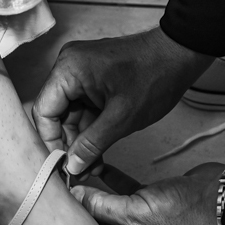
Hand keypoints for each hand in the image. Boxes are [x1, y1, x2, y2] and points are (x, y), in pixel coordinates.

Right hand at [32, 26, 212, 174]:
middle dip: (68, 144)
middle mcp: (68, 66)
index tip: (60, 165)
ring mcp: (80, 71)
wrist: (180, 54)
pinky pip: (83, 106)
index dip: (50, 141)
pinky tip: (97, 150)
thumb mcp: (122, 119)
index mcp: (69, 69)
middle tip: (78, 170)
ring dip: (80, 139)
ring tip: (92, 165)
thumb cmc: (155, 76)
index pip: (43, 111)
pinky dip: (90, 128)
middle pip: (55, 113)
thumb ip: (92, 144)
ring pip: (70, 113)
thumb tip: (72, 166)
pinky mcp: (92, 77)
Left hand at [72, 163, 224, 224]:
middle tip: (61, 192)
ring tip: (75, 176)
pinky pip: (125, 195)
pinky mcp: (152, 207)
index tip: (58, 213)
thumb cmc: (189, 216)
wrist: (222, 196)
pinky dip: (113, 183)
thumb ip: (102, 206)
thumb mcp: (136, 212)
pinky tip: (99, 169)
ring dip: (96, 192)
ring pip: (111, 210)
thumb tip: (75, 197)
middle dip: (83, 209)